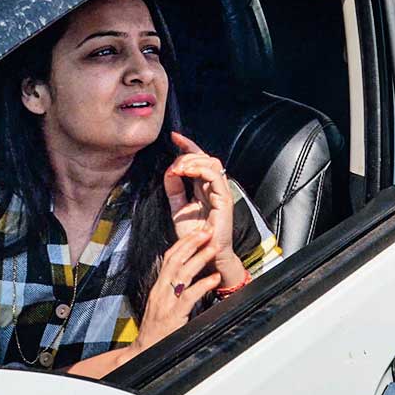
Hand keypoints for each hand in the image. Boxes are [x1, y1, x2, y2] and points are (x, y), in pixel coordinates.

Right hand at [136, 226, 224, 349]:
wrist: (142, 352)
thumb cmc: (156, 329)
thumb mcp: (162, 303)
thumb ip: (173, 288)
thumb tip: (189, 273)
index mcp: (158, 286)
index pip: (169, 257)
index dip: (183, 242)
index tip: (197, 231)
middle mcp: (160, 291)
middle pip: (175, 260)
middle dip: (191, 243)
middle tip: (207, 231)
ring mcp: (166, 302)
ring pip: (182, 274)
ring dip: (199, 259)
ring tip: (214, 248)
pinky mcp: (173, 316)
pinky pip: (189, 296)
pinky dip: (203, 285)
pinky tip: (215, 279)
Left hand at [164, 132, 247, 289]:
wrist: (203, 257)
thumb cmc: (194, 238)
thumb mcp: (178, 209)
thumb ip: (174, 190)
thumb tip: (170, 171)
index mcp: (204, 189)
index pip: (199, 161)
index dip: (188, 146)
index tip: (174, 137)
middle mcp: (214, 188)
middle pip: (206, 158)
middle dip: (188, 153)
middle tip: (174, 160)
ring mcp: (221, 192)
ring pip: (212, 162)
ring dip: (193, 160)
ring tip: (178, 167)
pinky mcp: (224, 199)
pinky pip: (215, 176)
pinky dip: (200, 169)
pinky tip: (186, 171)